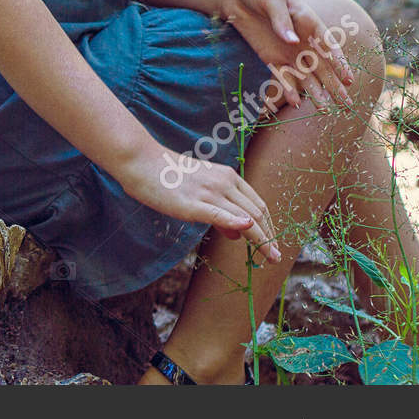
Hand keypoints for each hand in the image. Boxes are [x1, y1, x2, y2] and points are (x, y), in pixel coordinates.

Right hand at [114, 143, 282, 262]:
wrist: (142, 161)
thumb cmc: (168, 176)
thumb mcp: (201, 188)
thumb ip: (221, 208)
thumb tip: (238, 233)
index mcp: (228, 176)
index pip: (258, 204)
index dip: (269, 226)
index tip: (274, 244)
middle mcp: (224, 182)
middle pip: (257, 213)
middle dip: (270, 237)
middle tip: (275, 257)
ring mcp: (209, 192)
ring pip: (246, 217)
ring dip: (262, 240)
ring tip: (271, 257)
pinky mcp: (193, 203)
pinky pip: (220, 214)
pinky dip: (237, 223)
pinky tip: (248, 231)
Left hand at [218, 0, 356, 112]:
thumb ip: (282, 20)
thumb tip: (293, 41)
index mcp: (310, 24)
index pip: (329, 46)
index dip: (340, 63)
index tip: (349, 79)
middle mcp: (304, 42)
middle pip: (323, 67)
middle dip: (335, 86)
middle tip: (348, 106)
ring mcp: (288, 52)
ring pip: (306, 76)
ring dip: (316, 93)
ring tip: (326, 112)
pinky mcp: (271, 58)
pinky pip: (282, 77)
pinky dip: (288, 89)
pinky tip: (295, 102)